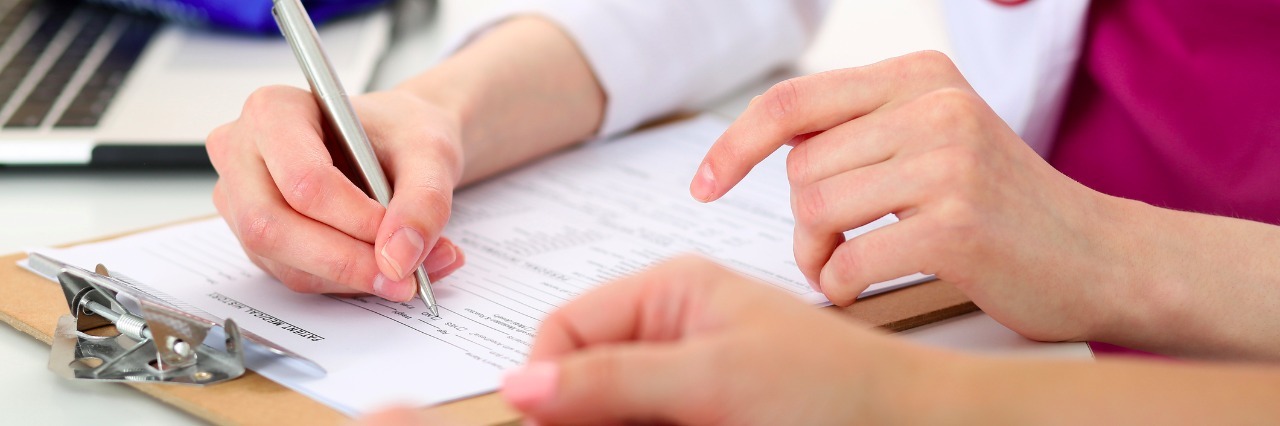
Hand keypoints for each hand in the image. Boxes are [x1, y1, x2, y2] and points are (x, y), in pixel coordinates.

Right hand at [207, 87, 465, 300]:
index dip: (355, 219)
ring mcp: (242, 200)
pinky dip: (347, 282)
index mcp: (274, 111)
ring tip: (414, 272)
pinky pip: (296, 275)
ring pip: (285, 262)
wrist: (399, 143)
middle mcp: (243, 154)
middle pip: (274, 227)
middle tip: (405, 277)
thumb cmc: (403, 133)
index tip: (402, 240)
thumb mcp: (431, 153)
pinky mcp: (258, 238)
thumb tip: (400, 259)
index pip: (303, 179)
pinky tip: (386, 270)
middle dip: (346, 261)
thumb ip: (423, 202)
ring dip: (353, 277)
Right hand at [501, 255, 940, 424]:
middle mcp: (671, 329)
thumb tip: (523, 383)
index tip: (545, 425)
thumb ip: (613, 380)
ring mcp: (687, 378)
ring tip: (681, 424)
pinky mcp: (702, 413)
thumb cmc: (836, 390)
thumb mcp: (714, 380)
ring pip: (612, 409)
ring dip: (620, 424)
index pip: (564, 328)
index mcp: (669, 290)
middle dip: (587, 413)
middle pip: (583, 376)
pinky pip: (648, 420)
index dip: (547, 380)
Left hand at [690, 51, 1130, 341]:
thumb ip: (863, 128)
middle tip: (830, 247)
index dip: (733, 144)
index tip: (704, 183)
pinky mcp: (956, 226)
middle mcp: (935, 106)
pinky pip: (847, 260)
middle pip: (801, 166)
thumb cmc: (1006, 208)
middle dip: (800, 219)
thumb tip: (764, 143)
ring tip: (850, 266)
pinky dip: (841, 285)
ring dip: (817, 255)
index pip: (792, 100)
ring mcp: (949, 163)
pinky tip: (865, 288)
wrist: (1103, 257)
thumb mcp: (940, 137)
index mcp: (921, 75)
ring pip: (815, 210)